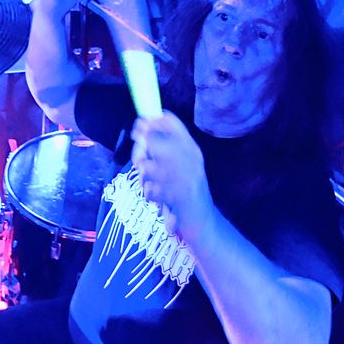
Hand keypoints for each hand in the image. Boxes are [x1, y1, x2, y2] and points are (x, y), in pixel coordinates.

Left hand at [132, 112, 213, 242]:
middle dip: (140, 151)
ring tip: (152, 185)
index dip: (152, 121)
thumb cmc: (186, 192)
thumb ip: (163, 149)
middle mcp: (192, 159)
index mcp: (192, 148)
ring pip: (149, 168)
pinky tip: (158, 199)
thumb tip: (141, 132)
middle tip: (140, 161)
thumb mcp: (178, 166)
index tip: (139, 125)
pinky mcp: (180, 196)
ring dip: (145, 178)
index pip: (172, 123)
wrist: (204, 222)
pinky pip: (152, 189)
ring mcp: (187, 177)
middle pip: (154, 142)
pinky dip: (151, 194)